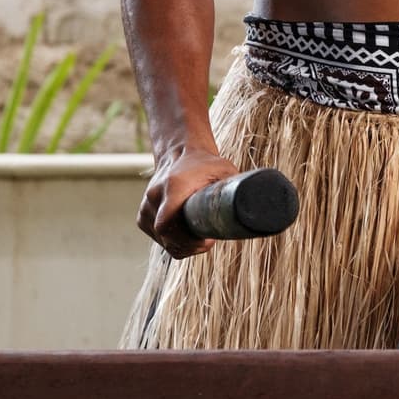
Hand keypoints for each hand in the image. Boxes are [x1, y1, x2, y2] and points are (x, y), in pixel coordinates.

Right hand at [139, 144, 237, 258]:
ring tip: (200, 234)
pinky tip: (187, 232)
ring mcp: (146, 207)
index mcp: (173, 187)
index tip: (208, 240)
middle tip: (208, 241)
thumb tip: (256, 208)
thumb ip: (237, 187)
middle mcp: (154, 197)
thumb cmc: (206, 163)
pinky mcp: (142, 216)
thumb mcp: (226, 170)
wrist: (180, 152)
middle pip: (166, 237)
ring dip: (182, 244)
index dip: (187, 241)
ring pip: (162, 241)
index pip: (167, 226)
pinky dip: (172, 241)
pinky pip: (157, 238)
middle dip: (189, 246)